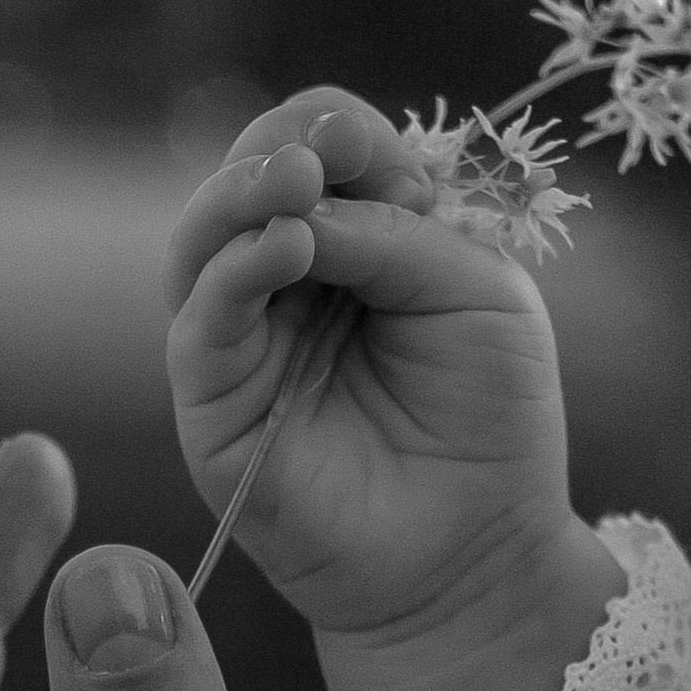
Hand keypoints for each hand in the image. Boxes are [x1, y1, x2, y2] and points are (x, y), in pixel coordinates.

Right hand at [163, 86, 598, 651]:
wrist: (478, 556)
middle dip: (283, 148)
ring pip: (204, 241)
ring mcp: (240, 341)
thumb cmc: (489, 422)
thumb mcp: (479, 297)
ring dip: (242, 194)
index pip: (315, 150)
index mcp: (354, 241)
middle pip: (246, 179)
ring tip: (292, 179)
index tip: (391, 159)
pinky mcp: (213, 407)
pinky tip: (283, 246)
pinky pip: (201, 323)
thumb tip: (311, 192)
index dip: (343, 135)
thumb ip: (402, 234)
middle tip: (326, 147)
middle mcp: (283, 280)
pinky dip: (234, 272)